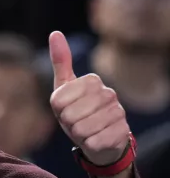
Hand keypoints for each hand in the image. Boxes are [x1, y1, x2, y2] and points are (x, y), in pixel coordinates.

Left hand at [49, 31, 129, 165]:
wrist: (98, 136)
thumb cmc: (77, 109)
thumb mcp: (64, 87)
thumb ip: (60, 61)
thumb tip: (55, 33)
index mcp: (91, 80)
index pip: (58, 101)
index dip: (58, 109)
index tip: (67, 107)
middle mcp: (108, 93)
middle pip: (69, 116)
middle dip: (68, 122)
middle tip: (77, 120)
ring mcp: (119, 112)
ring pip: (81, 129)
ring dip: (79, 134)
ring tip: (86, 129)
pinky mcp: (123, 132)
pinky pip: (93, 142)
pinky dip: (90, 144)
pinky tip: (96, 138)